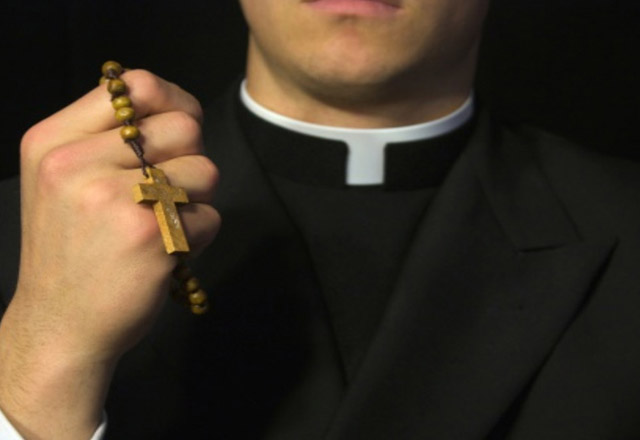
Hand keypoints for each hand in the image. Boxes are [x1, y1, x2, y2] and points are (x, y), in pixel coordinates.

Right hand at [0, 70, 219, 438]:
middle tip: (169, 193)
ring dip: (197, 201)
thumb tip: (176, 107)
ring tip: (164, 225)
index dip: (173, 101)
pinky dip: (199, 237)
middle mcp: (76, 163)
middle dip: (190, 160)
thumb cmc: (71, 251)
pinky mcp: (149, 235)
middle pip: (183, 127)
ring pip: (205, 171)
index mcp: (53, 141)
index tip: (180, 128)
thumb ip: (107, 140)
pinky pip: (209, 217)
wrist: (60, 326)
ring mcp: (113, 198)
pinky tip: (166, 253)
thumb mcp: (62, 181)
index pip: (134, 85)